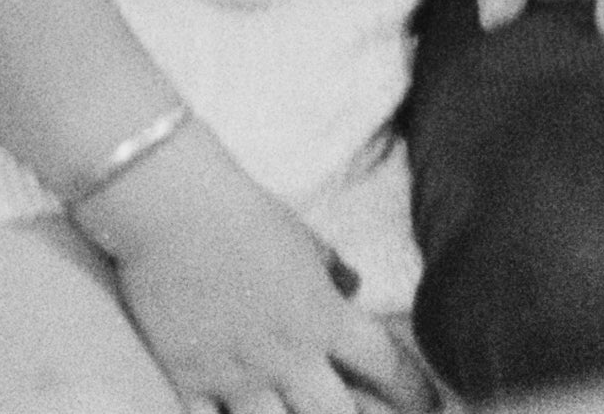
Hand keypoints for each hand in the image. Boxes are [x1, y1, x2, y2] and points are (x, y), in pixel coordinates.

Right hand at [78, 128, 426, 413]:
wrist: (173, 209)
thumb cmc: (244, 215)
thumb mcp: (303, 238)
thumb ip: (331, 271)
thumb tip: (353, 286)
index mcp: (323, 316)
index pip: (387, 365)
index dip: (414, 392)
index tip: (431, 407)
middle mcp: (287, 355)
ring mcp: (236, 375)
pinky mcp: (188, 381)